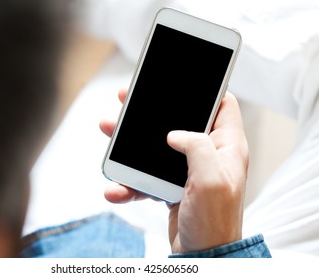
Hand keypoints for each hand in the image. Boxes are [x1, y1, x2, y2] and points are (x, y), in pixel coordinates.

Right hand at [100, 89, 248, 252]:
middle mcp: (209, 155)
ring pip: (158, 147)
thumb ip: (198, 147)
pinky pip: (148, 176)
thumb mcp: (211, 181)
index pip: (223, 106)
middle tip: (129, 100)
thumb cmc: (215, 223)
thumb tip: (175, 134)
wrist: (202, 256)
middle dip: (154, 111)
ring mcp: (189, 171)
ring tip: (108, 130)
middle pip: (180, 121)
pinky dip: (130, 181)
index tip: (183, 80)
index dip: (207, 90)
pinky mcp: (173, 186)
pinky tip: (115, 187)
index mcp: (227, 148)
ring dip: (132, 143)